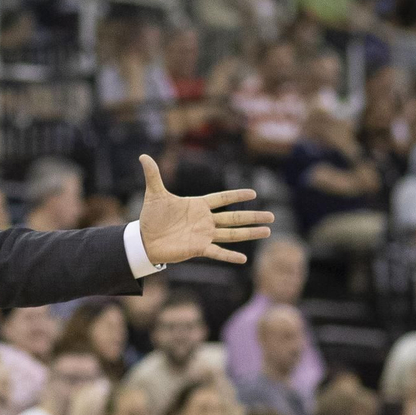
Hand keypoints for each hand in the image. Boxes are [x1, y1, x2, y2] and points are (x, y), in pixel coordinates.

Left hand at [136, 155, 272, 264]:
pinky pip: (217, 252)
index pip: (221, 198)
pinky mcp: (198, 248)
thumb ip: (153, 174)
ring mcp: (203, 235)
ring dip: (249, 233)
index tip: (254, 193)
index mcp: (198, 205)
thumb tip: (143, 155)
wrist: (144, 240)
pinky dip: (229, 256)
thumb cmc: (151, 217)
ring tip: (267, 231)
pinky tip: (244, 258)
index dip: (236, 195)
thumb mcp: (154, 194)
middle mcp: (205, 220)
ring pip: (232, 234)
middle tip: (272, 216)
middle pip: (234, 217)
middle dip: (252, 216)